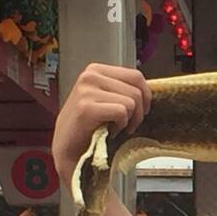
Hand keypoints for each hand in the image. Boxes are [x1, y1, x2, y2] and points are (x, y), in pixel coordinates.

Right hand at [52, 63, 151, 180]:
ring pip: (131, 102)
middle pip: (136, 90)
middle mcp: (90, 75)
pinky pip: (121, 112)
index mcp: (96, 70)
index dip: (146, 96)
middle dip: (139, 112)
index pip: (136, 75)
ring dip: (129, 120)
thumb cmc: (91, 125)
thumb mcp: (106, 98)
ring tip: (116, 127)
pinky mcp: (87, 107)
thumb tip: (148, 91)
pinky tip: (110, 131)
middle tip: (128, 125)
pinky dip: (120, 126)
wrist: (68, 146)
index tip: (142, 110)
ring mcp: (87, 90)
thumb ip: (122, 89)